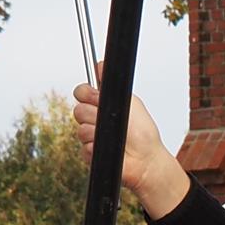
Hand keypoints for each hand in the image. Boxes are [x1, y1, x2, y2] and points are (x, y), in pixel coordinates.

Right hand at [71, 75, 189, 218]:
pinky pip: (85, 148)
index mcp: (101, 105)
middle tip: (111, 121)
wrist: (146, 159)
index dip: (86, 94)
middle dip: (94, 114)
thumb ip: (114, 86)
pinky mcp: (90, 154)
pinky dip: (98, 149)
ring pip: (81, 130)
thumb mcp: (131, 102)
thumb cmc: (142, 133)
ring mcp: (90, 137)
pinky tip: (111, 149)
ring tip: (115, 137)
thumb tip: (101, 65)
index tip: (97, 98)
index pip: (81, 92)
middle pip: (78, 110)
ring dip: (98, 133)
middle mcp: (94, 119)